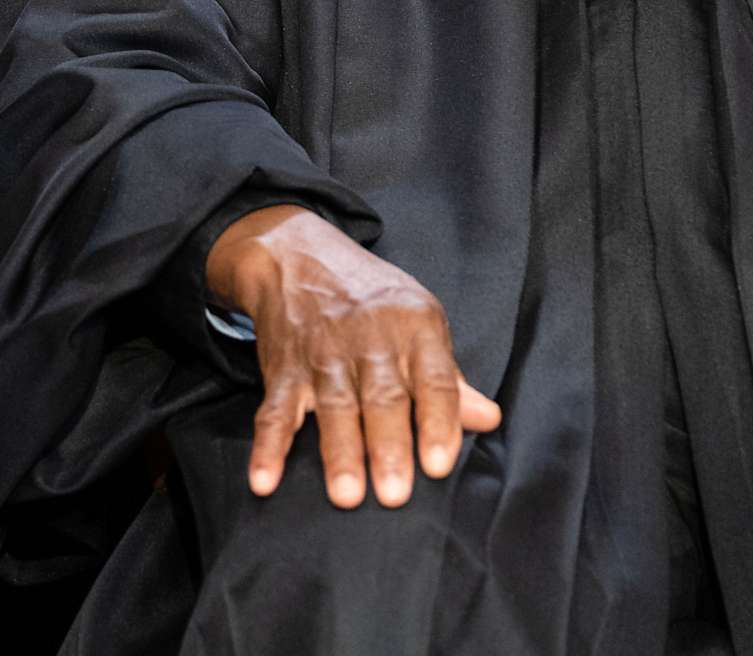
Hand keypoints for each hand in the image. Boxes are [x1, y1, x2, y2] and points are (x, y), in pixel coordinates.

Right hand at [205, 205, 501, 508]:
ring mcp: (322, 355)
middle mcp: (369, 340)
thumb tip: (488, 419)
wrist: (297, 257)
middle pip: (382, 397)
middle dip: (387, 446)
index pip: (433, 378)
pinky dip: (268, 447)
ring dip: (339, 451)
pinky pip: (274, 411)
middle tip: (394, 494)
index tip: (438, 464)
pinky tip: (264, 479)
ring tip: (346, 495)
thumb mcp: (420, 320)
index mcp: (413, 328)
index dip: (437, 421)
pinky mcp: (283, 369)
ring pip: (333, 406)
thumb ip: (449, 377)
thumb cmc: (372, 298)